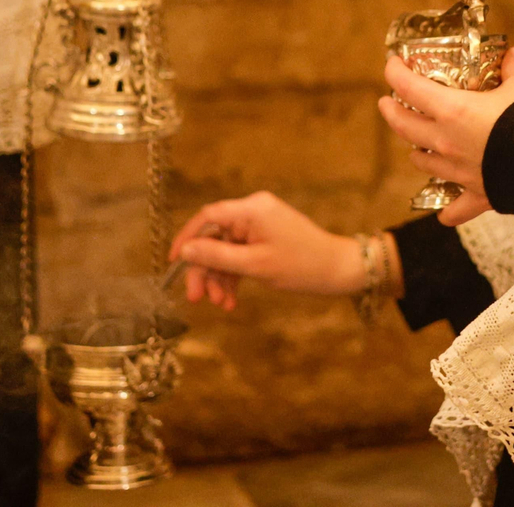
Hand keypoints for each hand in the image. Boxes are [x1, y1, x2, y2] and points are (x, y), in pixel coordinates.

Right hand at [168, 191, 363, 310]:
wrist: (339, 271)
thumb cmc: (302, 266)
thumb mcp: (255, 265)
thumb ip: (217, 257)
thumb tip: (185, 250)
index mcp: (252, 209)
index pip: (208, 217)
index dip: (187, 238)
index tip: (174, 263)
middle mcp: (254, 211)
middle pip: (215, 237)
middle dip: (206, 269)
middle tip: (197, 298)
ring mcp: (261, 224)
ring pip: (227, 250)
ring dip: (221, 278)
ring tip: (222, 304)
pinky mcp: (267, 237)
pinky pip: (241, 254)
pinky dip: (235, 275)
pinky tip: (232, 299)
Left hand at [378, 46, 513, 226]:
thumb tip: (513, 54)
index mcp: (453, 110)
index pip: (409, 88)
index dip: (395, 73)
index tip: (392, 64)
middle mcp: (447, 142)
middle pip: (404, 126)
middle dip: (391, 112)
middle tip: (387, 103)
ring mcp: (458, 171)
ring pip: (422, 161)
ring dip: (417, 150)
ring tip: (418, 143)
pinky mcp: (477, 194)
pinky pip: (455, 208)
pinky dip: (448, 211)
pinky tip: (443, 215)